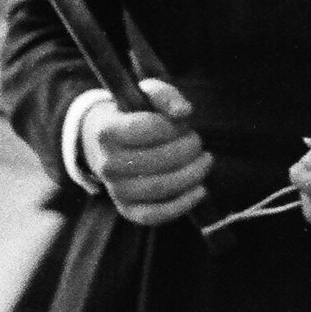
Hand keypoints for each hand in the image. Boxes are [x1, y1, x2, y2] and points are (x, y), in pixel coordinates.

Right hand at [80, 78, 210, 225]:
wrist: (109, 146)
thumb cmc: (135, 117)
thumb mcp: (146, 95)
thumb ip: (165, 96)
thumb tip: (184, 112)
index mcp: (106, 131)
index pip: (145, 129)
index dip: (171, 126)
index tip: (183, 122)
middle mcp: (106, 163)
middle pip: (156, 160)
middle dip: (187, 148)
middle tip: (197, 141)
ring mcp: (115, 189)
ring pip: (159, 188)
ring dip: (191, 175)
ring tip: (204, 162)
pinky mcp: (127, 210)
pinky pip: (154, 215)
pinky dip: (182, 205)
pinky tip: (200, 190)